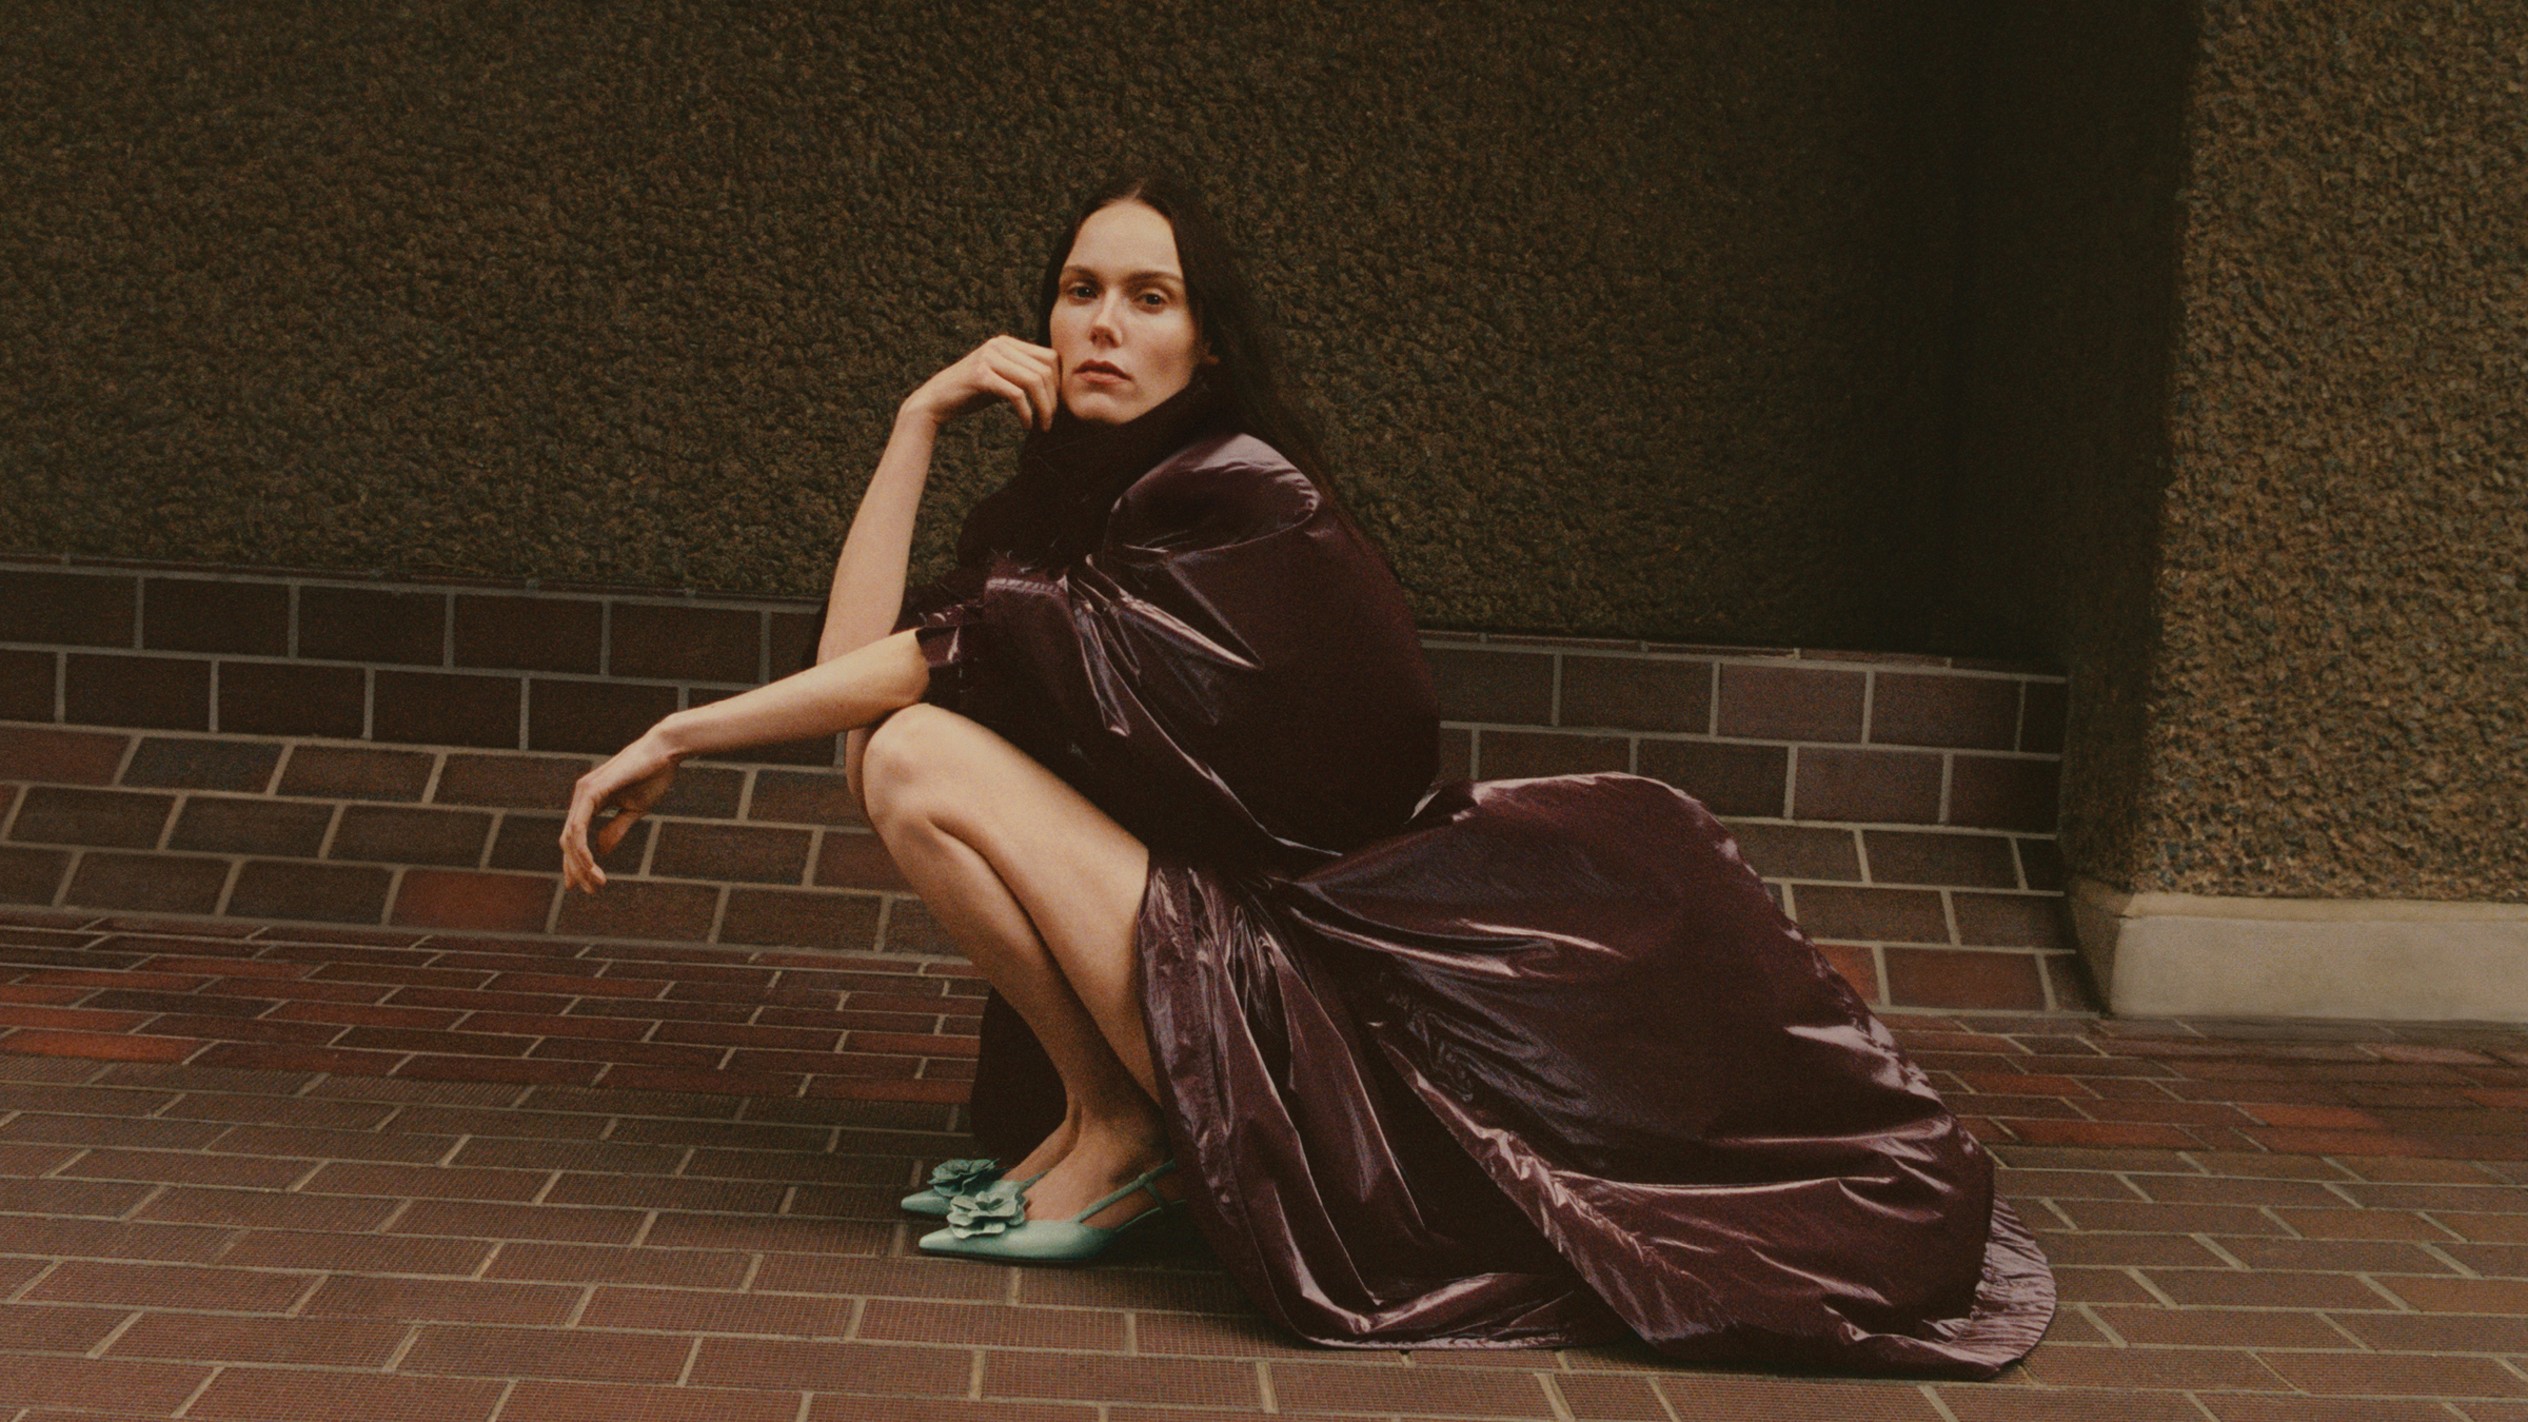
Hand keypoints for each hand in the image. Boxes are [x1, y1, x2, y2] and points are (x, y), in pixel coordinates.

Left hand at [558, 730, 681, 892]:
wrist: (665, 751)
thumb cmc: (653, 776)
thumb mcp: (634, 810)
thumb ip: (615, 829)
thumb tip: (601, 851)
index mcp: (590, 800)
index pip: (574, 837)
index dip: (576, 863)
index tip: (585, 886)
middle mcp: (581, 796)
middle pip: (568, 841)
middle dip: (576, 870)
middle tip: (592, 890)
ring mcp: (583, 792)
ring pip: (570, 837)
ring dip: (580, 864)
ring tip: (596, 883)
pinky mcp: (591, 791)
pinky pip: (578, 826)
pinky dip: (581, 848)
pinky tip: (591, 864)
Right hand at [903, 334, 1060, 432]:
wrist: (935, 400)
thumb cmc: (970, 393)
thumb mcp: (1000, 377)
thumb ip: (1022, 373)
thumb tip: (1056, 385)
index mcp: (1006, 343)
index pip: (1049, 357)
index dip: (1059, 382)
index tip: (1057, 405)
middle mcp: (998, 345)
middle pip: (1045, 370)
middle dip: (1053, 399)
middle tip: (1051, 421)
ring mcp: (988, 358)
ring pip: (1034, 381)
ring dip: (1044, 408)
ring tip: (1043, 426)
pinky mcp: (980, 376)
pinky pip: (1016, 394)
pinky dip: (1027, 413)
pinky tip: (1027, 425)